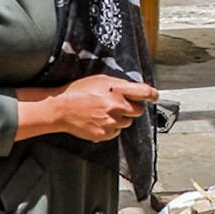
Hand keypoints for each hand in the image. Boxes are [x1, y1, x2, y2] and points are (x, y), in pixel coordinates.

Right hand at [16, 75, 158, 142]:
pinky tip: (99, 120)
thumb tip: (133, 89)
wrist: (60, 109)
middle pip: (138, 110)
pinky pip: (116, 131)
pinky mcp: (105, 133)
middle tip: (119, 105)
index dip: (152, 95)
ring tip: (104, 112)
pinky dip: (111, 127)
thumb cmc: (77, 92)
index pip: (144, 92)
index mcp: (116, 90)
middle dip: (132, 108)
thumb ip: (119, 84)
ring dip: (120, 118)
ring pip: (127, 122)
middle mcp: (115, 106)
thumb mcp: (100, 80)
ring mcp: (110, 121)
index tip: (154, 96)